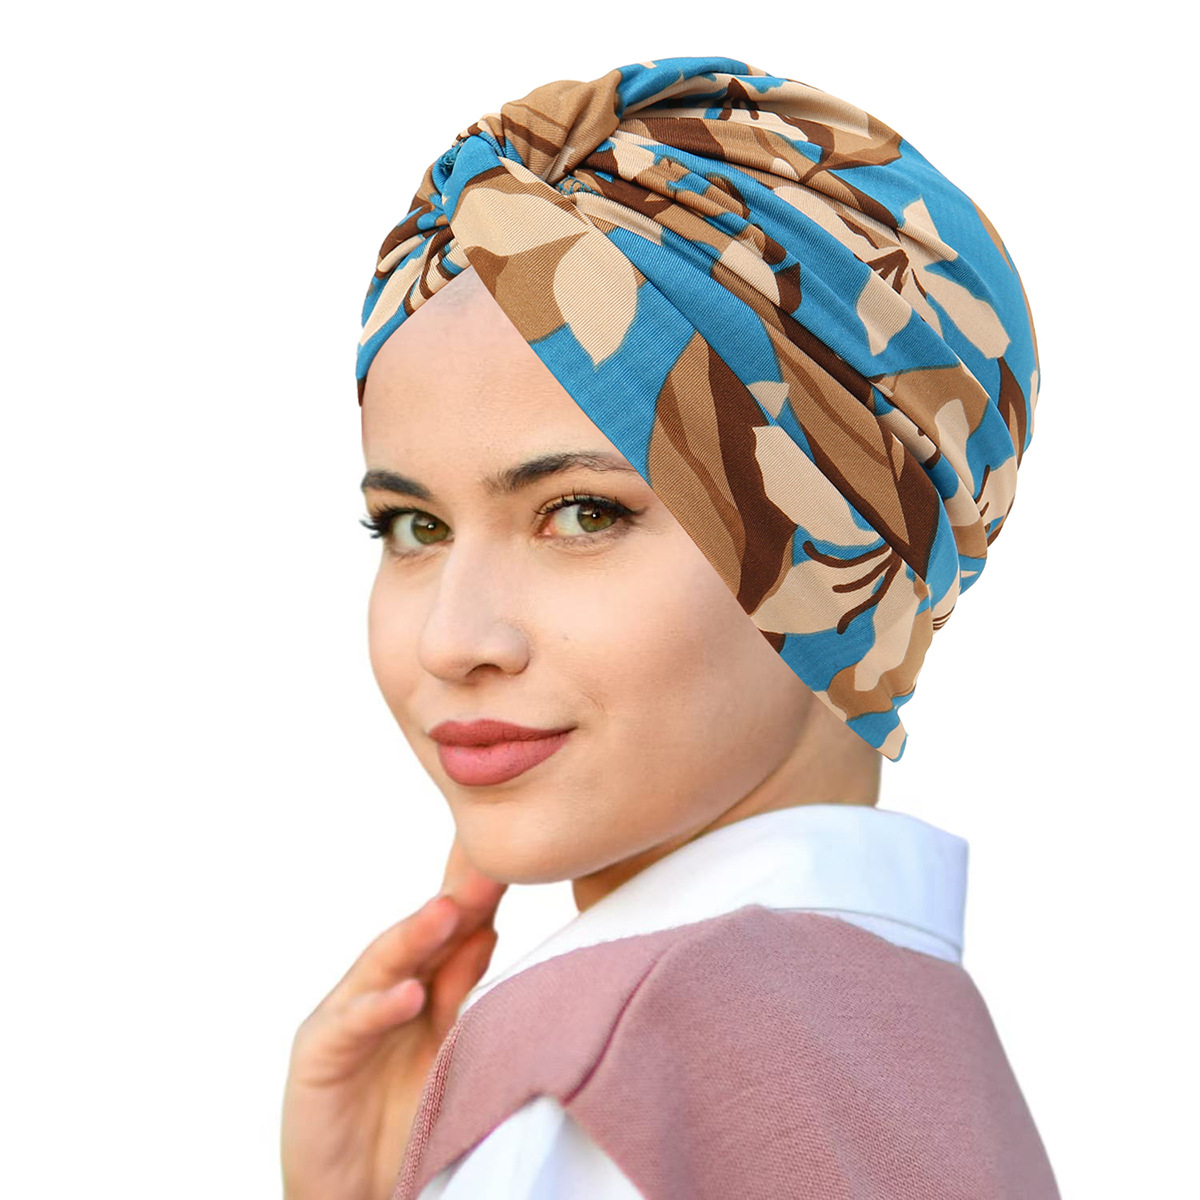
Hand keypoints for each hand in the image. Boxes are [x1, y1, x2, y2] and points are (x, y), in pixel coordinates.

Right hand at [281, 833, 506, 1199]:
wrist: (357, 1193)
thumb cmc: (409, 1119)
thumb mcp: (446, 1048)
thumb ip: (461, 990)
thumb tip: (489, 929)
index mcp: (418, 984)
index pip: (452, 931)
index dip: (478, 893)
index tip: (514, 857)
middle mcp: (381, 989)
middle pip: (421, 936)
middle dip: (455, 898)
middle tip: (491, 865)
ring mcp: (347, 1015)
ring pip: (383, 965)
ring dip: (415, 937)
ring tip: (448, 911)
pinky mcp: (318, 1053)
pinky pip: (353, 1026)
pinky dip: (380, 1009)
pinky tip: (408, 995)